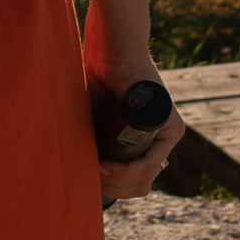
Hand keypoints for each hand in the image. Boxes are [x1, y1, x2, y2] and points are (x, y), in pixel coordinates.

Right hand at [84, 11, 181, 206]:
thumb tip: (68, 175)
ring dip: (115, 182)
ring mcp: (168, 135)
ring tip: (95, 169)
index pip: (132, 183)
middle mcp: (158, 141)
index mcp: (141, 142)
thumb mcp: (88, 123)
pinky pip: (149, 163)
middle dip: (111, 189)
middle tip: (89, 174)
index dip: (109, 188)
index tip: (86, 178)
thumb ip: (87, 144)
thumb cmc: (92, 80)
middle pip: (138, 186)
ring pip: (144, 179)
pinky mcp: (171, 127)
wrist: (109, 51)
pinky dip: (126, 171)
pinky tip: (105, 167)